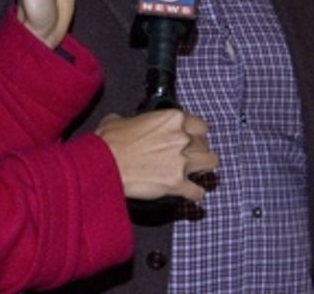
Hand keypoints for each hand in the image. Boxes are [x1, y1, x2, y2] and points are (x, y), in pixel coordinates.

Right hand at [96, 110, 217, 201]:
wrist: (103, 165)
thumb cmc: (109, 142)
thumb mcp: (120, 120)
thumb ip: (135, 121)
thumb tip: (130, 124)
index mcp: (172, 119)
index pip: (200, 125)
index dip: (195, 133)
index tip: (189, 138)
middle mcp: (182, 138)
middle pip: (205, 143)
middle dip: (198, 150)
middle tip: (189, 156)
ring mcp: (182, 161)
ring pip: (211, 163)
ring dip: (204, 168)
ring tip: (197, 172)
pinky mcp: (177, 184)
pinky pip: (198, 191)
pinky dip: (195, 194)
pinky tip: (190, 193)